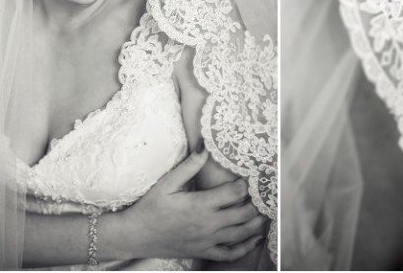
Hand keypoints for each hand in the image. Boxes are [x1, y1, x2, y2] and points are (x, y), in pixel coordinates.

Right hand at [113, 149, 265, 261]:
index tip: (252, 177)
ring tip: (266, 213)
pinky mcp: (203, 251)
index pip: (234, 193)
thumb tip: (205, 147)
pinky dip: (245, 247)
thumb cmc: (150, 207)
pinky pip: (229, 254)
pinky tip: (254, 239)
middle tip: (264, 194)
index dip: (246, 185)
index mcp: (201, 204)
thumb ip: (189, 166)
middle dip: (257, 204)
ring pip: (241, 234)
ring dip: (256, 224)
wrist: (136, 235)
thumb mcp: (167, 183)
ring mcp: (207, 240)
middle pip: (243, 214)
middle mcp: (208, 224)